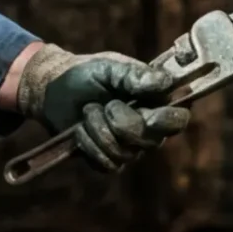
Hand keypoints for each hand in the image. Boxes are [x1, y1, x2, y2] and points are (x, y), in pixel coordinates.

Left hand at [15, 45, 190, 172]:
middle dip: (123, 123)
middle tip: (106, 104)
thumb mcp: (109, 67)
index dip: (168, 121)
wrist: (54, 90)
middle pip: (150, 141)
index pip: (178, 119)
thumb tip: (165, 83)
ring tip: (88, 111)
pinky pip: (107, 164)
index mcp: (155, 103)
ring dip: (100, 130)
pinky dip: (89, 145)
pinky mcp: (108, 160)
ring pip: (125, 153)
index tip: (150, 116)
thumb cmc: (88, 74)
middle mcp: (148, 129)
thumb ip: (135, 74)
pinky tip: (80, 130)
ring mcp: (129, 148)